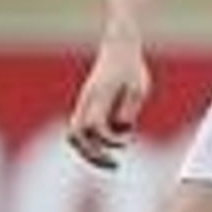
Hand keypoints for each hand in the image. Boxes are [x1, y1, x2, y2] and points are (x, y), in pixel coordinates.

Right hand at [67, 39, 151, 170]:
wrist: (118, 46)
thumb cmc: (132, 66)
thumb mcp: (138, 87)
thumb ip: (129, 109)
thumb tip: (122, 130)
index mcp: (100, 95)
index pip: (94, 126)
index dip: (107, 140)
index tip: (126, 141)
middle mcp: (87, 100)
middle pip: (76, 136)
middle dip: (92, 155)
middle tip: (114, 165)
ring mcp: (83, 103)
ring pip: (73, 135)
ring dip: (89, 151)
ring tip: (110, 162)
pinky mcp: (86, 105)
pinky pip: (80, 129)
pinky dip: (91, 142)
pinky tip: (113, 143)